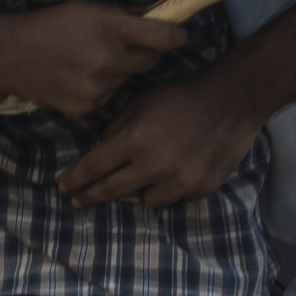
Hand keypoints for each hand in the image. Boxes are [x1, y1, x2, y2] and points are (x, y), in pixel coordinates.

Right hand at [0, 0, 185, 119]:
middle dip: (147, 54)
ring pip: (127, 80)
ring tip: (91, 61)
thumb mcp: (86, 9)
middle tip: (135, 47)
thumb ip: (121, 19)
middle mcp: (107, 58)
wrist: (9, 56)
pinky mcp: (87, 106)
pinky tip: (79, 77)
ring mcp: (97, 86)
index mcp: (109, 27)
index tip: (182, 36)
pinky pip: (109, 96)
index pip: (159, 36)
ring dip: (119, 71)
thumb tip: (155, 26)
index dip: (176, 36)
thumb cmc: (50, 25)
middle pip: (149, 61)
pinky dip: (102, 87)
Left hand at [56, 77, 261, 208]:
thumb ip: (118, 126)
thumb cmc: (183, 93)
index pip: (95, 166)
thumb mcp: (142, 99)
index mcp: (135, 139)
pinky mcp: (199, 189)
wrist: (233, 99)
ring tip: (146, 175)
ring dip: (140, 189)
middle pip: (111, 190)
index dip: (75, 179)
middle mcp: (153, 165)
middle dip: (90, 196)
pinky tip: (176, 172)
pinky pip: (173, 199)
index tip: (62, 187)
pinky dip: (169, 189)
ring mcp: (178, 181)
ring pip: (144, 200)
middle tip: (78, 202)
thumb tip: (102, 149)